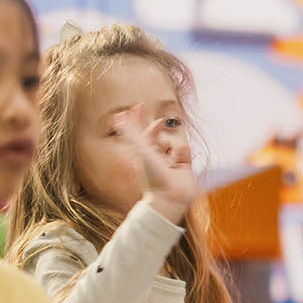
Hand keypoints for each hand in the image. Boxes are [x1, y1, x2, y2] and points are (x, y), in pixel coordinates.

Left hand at [113, 104, 195, 222]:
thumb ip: (131, 131)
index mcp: (141, 153)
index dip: (137, 118)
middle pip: (156, 135)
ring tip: (167, 159)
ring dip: (171, 146)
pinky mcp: (184, 166)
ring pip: (172, 142)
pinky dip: (182, 154)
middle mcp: (155, 156)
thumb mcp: (140, 149)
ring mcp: (170, 161)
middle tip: (159, 121)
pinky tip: (178, 163)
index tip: (138, 105)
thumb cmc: (151, 175)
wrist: (169, 197)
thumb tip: (118, 117)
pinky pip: (184, 151)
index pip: (139, 132)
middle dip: (157, 128)